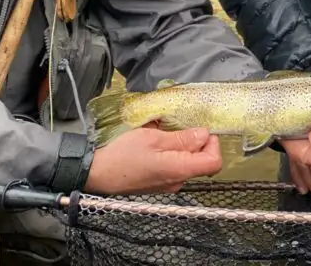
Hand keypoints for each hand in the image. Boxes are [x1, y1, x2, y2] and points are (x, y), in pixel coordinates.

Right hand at [83, 122, 221, 194]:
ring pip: (187, 162)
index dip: (214, 144)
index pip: (214, 162)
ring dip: (181, 144)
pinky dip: (171, 152)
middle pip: (202, 161)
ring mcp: (168, 184)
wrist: (96, 173)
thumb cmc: (122, 154)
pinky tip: (155, 142)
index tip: (201, 129)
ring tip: (163, 131)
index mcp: (179, 170)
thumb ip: (181, 138)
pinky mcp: (158, 182)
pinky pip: (174, 165)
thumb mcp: (153, 138)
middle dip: (196, 140)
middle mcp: (178, 181)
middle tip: (179, 125)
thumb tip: (205, 134)